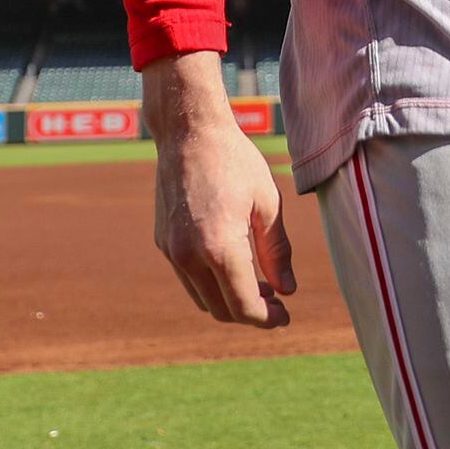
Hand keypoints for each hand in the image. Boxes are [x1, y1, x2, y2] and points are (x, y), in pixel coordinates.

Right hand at [144, 52, 295, 327]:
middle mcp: (189, 255)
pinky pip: (188, 278)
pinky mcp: (163, 241)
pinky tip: (232, 265)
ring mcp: (171, 250)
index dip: (267, 319)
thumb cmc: (235, 161)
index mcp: (220, 247)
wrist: (188, 131)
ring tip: (257, 284)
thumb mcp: (268, 204)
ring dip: (228, 301)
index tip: (285, 316)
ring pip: (202, 298)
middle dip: (250, 313)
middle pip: (221, 310)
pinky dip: (210, 283)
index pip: (244, 306)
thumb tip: (287, 290)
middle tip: (276, 300)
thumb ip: (277, 252)